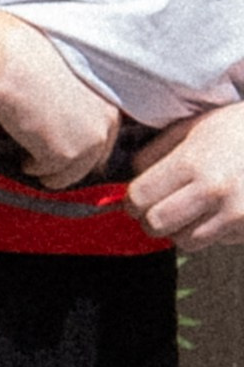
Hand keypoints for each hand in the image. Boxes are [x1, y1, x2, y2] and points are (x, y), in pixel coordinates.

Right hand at [0, 22, 120, 187]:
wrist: (13, 66)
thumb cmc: (31, 65)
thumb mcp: (68, 83)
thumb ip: (78, 107)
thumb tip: (67, 130)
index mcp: (110, 103)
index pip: (102, 142)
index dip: (79, 148)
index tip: (60, 150)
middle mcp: (107, 123)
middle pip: (91, 163)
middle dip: (66, 163)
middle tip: (42, 157)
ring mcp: (90, 141)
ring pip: (70, 174)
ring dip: (49, 169)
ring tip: (28, 154)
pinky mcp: (68, 154)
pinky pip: (50, 176)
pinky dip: (34, 167)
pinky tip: (23, 151)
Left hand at [128, 104, 243, 244]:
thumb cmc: (240, 128)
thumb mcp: (196, 125)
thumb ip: (159, 150)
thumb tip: (133, 175)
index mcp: (193, 161)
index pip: (140, 197)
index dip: (133, 199)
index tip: (138, 197)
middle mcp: (213, 190)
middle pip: (156, 225)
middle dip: (152, 218)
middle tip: (159, 208)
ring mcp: (235, 213)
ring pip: (185, 241)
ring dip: (181, 229)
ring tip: (192, 209)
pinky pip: (216, 242)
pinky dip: (212, 232)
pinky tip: (219, 210)